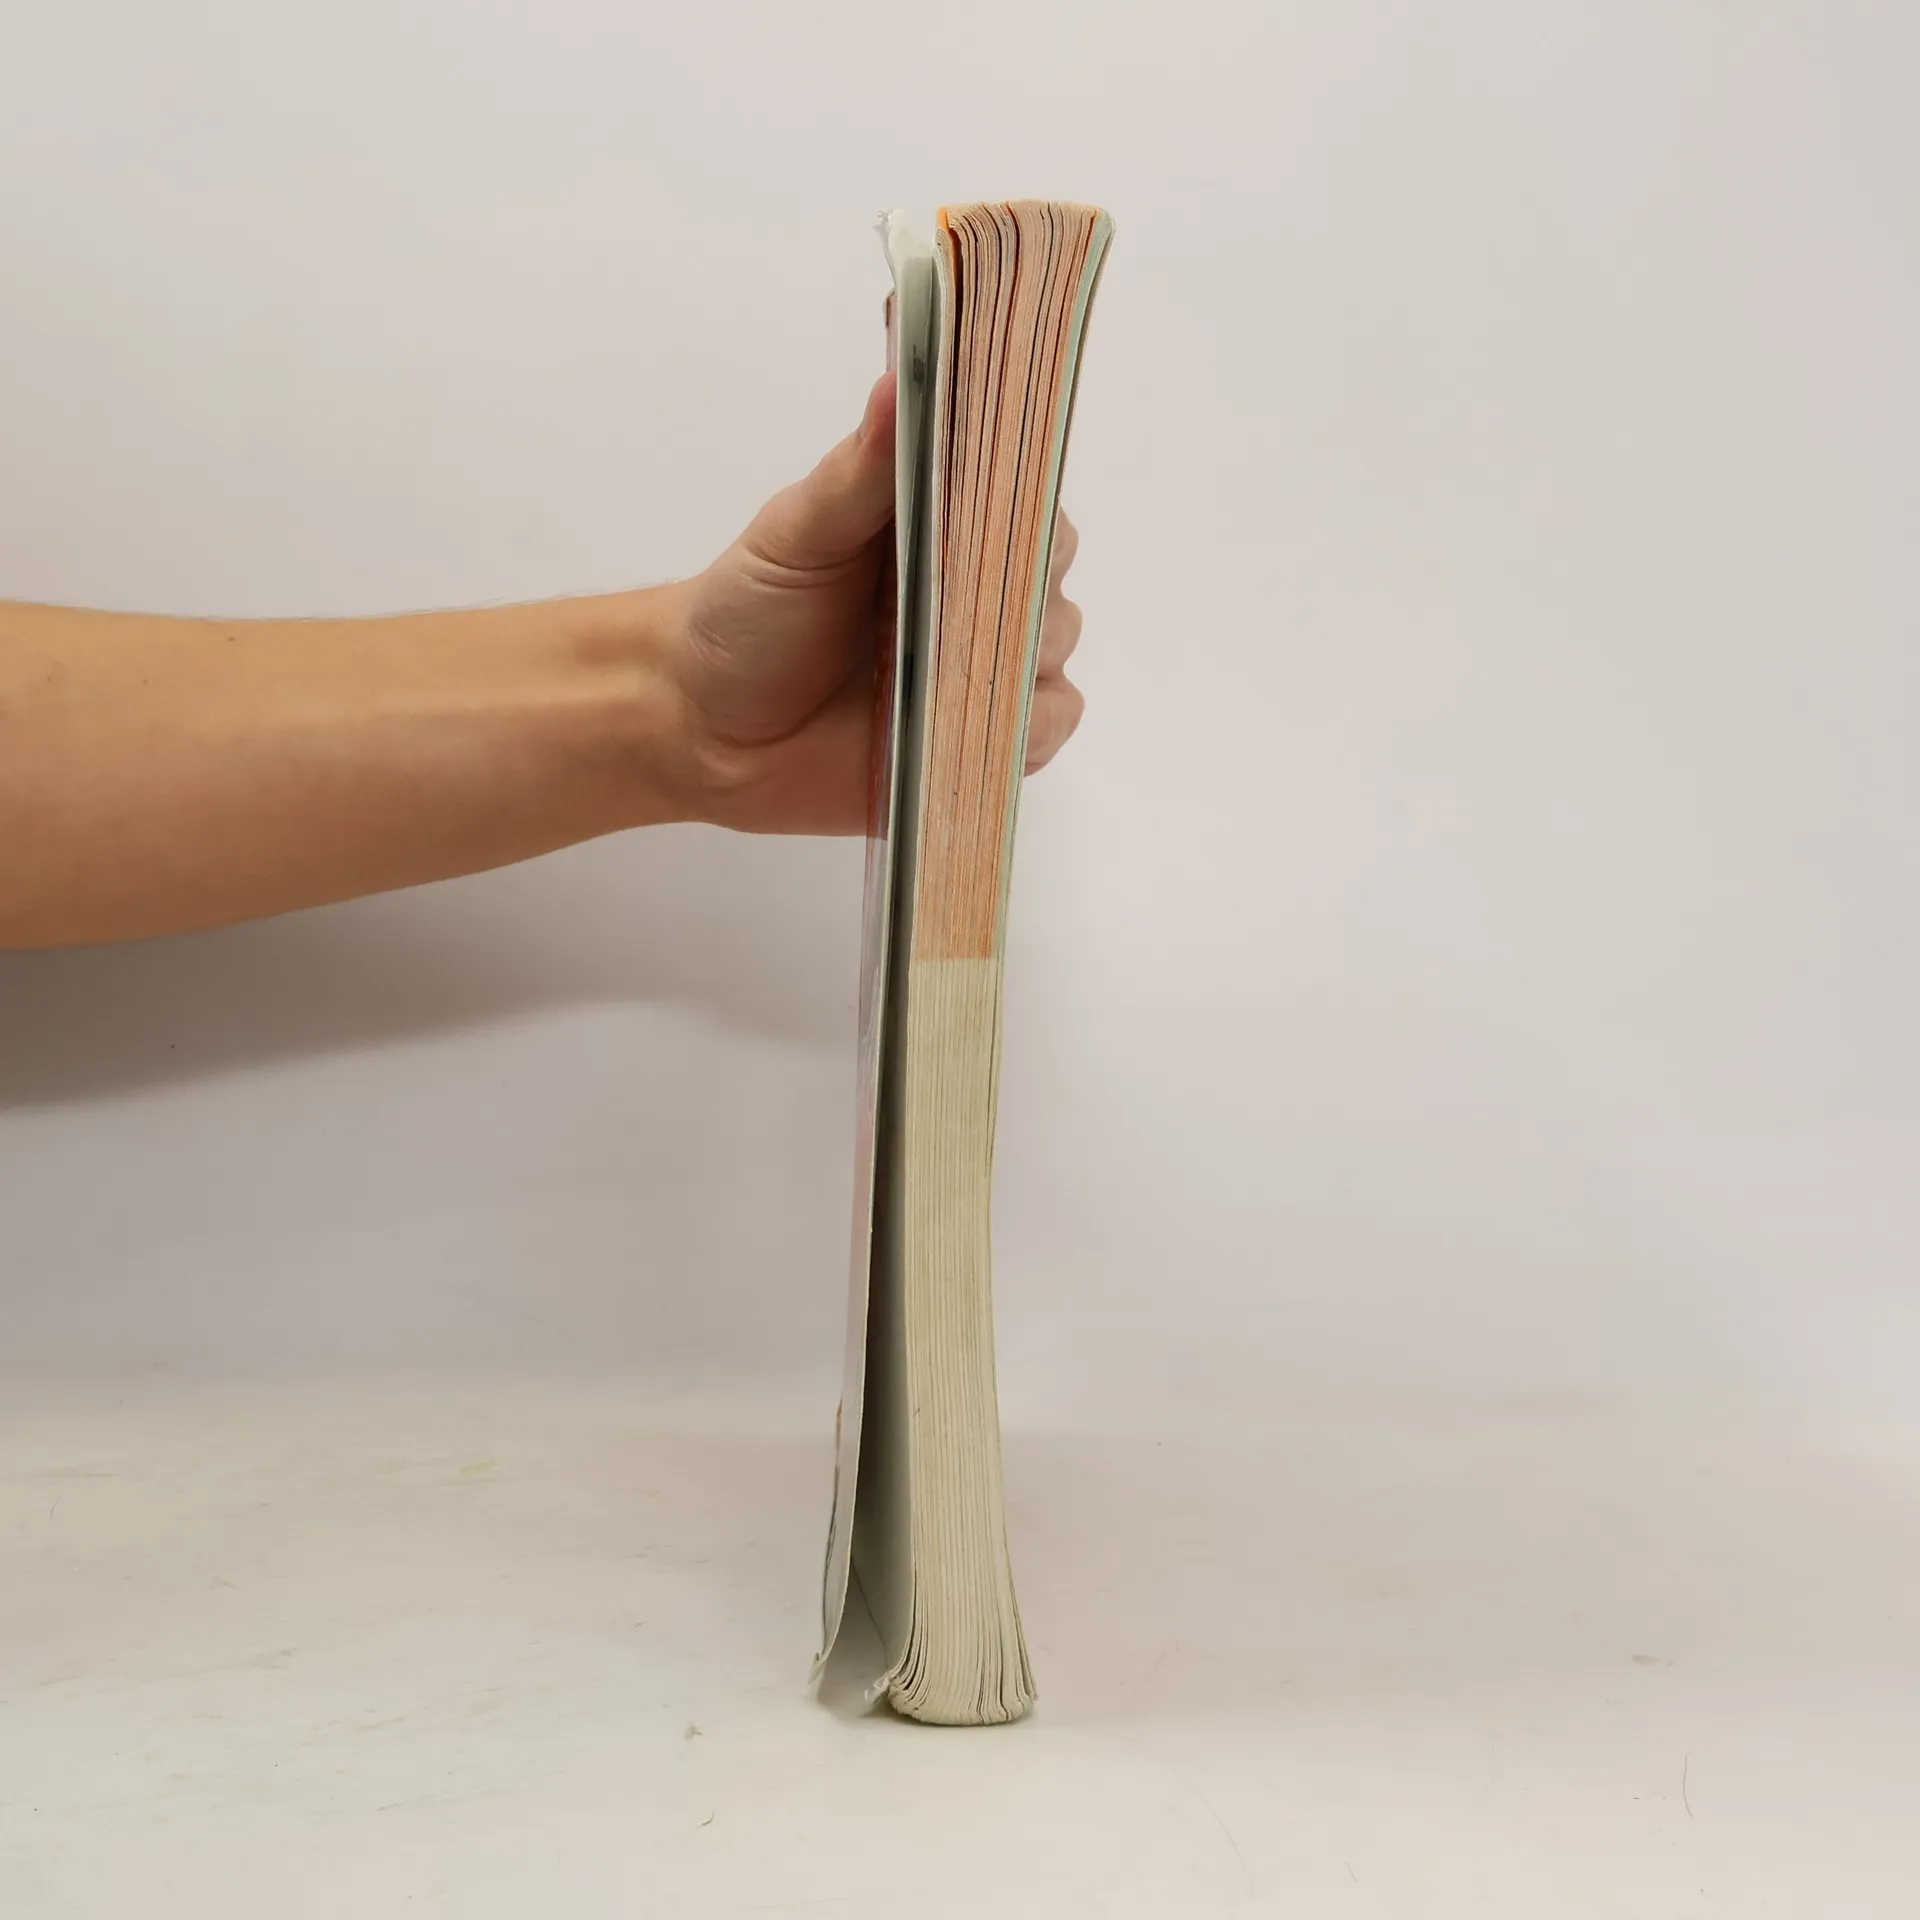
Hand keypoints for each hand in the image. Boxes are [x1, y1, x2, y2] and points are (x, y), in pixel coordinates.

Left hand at [661, 372, 1087, 835]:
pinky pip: (1044, 727)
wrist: (706, 726)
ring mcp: (979, 670)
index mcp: (941, 529)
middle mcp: (974, 597)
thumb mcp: (796, 533)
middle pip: (1051, 583)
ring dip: (1014, 664)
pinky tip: (964, 720)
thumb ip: (856, 471)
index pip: (1028, 504)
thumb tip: (899, 384)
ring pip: (1053, 656)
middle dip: (1019, 597)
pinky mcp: (979, 740)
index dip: (1024, 513)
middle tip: (951, 610)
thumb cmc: (747, 616)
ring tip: (939, 670)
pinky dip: (1022, 727)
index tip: (996, 522)